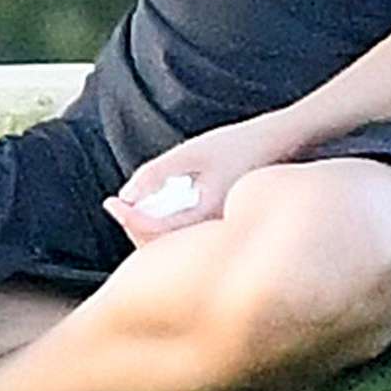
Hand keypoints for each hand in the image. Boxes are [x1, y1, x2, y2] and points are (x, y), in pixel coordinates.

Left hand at [102, 112, 287, 249]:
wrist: (278, 144)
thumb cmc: (237, 144)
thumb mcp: (191, 151)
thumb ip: (157, 172)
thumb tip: (126, 195)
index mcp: (208, 214)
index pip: (157, 230)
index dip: (128, 217)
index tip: (112, 201)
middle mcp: (217, 232)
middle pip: (164, 247)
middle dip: (135, 227)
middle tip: (116, 204)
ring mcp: (220, 232)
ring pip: (176, 246)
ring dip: (149, 230)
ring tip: (131, 206)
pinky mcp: (221, 228)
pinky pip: (188, 239)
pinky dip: (166, 228)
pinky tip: (158, 208)